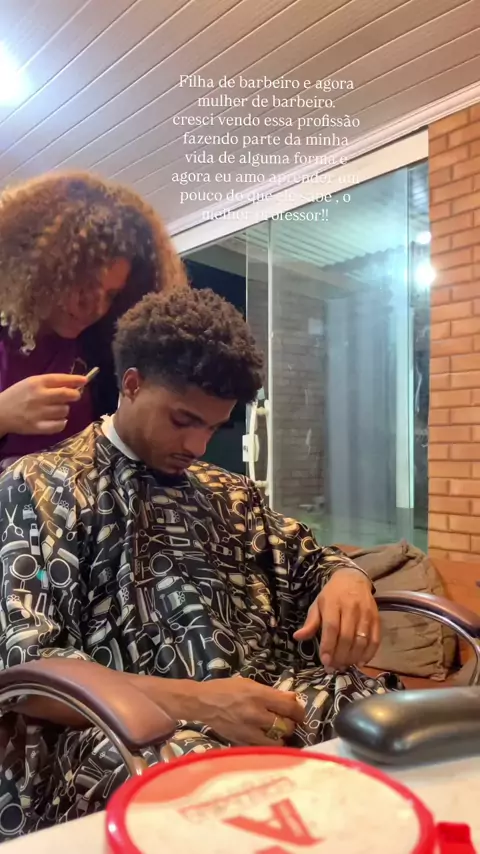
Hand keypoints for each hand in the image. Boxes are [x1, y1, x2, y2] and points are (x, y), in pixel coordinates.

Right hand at [0, 374, 86, 436]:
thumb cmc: (16, 396)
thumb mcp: (30, 383)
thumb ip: (50, 383)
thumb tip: (75, 383)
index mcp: (36, 383)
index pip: (60, 379)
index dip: (75, 380)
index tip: (85, 380)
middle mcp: (39, 396)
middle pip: (66, 394)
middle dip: (74, 395)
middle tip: (74, 396)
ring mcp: (38, 412)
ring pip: (64, 410)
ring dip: (64, 410)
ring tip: (54, 410)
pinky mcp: (37, 427)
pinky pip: (60, 425)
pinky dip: (61, 423)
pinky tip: (55, 420)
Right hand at [135, 675, 304, 746]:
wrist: (203, 703)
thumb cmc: (226, 689)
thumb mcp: (249, 683)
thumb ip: (272, 692)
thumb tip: (292, 698)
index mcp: (259, 696)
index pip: (289, 707)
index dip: (299, 711)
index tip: (299, 713)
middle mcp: (256, 715)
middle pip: (286, 726)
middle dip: (291, 724)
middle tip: (288, 721)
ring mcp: (249, 731)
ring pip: (278, 741)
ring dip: (281, 737)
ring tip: (278, 732)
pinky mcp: (242, 742)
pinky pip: (263, 747)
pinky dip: (268, 744)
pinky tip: (266, 738)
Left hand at [293, 568, 379, 670]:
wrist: (353, 580)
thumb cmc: (332, 595)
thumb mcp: (318, 605)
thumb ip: (310, 622)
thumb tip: (297, 637)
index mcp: (333, 603)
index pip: (331, 627)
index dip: (328, 646)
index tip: (325, 662)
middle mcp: (351, 608)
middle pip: (347, 637)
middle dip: (340, 656)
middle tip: (334, 667)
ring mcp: (366, 613)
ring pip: (361, 640)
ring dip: (353, 657)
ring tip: (344, 666)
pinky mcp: (376, 618)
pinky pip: (375, 640)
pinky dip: (369, 654)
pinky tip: (360, 662)